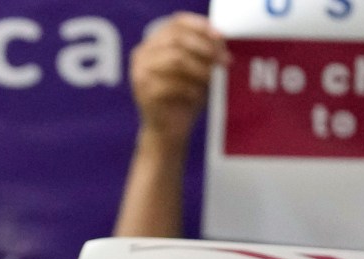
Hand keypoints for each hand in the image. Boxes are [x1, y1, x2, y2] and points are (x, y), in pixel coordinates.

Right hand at [131, 14, 226, 143]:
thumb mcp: (197, 67)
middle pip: (176, 39)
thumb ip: (205, 50)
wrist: (167, 130)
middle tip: (224, 61)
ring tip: (211, 80)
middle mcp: (142, 53)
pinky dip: (191, 89)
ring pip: (176, 59)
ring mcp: (140, 72)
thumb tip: (220, 40)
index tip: (221, 37)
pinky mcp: (143, 91)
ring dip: (200, 69)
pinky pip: (173, 84)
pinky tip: (197, 96)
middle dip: (205, 48)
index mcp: (154, 42)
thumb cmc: (184, 96)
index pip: (176, 23)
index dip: (200, 26)